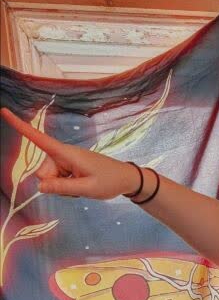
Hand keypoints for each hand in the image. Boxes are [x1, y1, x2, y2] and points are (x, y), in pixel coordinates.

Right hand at [0, 106, 138, 200]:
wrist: (125, 178)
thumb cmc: (109, 181)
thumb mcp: (87, 188)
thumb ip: (62, 187)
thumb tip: (40, 187)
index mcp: (66, 153)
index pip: (39, 139)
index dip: (20, 126)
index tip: (3, 111)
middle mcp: (62, 154)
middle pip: (43, 173)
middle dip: (54, 184)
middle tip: (78, 186)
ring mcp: (64, 160)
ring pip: (50, 179)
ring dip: (62, 187)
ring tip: (82, 185)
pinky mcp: (67, 166)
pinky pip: (57, 181)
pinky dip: (66, 186)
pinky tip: (81, 184)